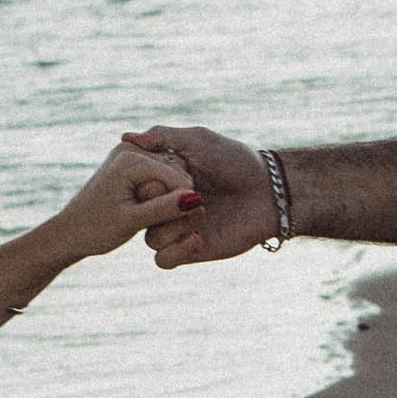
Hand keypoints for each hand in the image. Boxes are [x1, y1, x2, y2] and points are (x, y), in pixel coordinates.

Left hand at [48, 139, 198, 262]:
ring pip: (173, 175)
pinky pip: (162, 176)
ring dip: (168, 198)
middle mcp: (132, 148)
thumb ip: (164, 209)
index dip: (181, 204)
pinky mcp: (133, 162)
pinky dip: (161, 195)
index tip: (164, 223)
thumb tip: (195, 199)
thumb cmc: (96, 229)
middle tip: (150, 221)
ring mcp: (132, 153)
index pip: (178, 178)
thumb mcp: (132, 222)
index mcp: (130, 159)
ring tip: (146, 216)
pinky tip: (145, 209)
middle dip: (174, 199)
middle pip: (178, 173)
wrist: (69, 230)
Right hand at [122, 122, 273, 265]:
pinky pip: (163, 260)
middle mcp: (167, 205)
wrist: (271, 194)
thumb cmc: (237, 162)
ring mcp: (178, 228)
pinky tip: (198, 239)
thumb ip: (163, 136)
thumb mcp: (199, 141)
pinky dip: (175, 251)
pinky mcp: (191, 250)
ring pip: (149, 238)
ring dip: (172, 228)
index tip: (172, 176)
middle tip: (193, 195)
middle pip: (139, 214)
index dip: (148, 184)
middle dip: (160, 207)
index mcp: (164, 179)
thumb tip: (125, 137)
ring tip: (202, 214)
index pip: (137, 186)